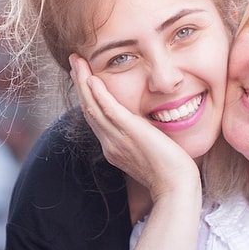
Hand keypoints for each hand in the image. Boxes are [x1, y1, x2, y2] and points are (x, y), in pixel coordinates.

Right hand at [69, 54, 199, 202]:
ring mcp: (117, 139)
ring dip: (83, 82)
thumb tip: (146, 128)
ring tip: (76, 62)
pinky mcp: (130, 132)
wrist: (176, 187)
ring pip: (92, 106)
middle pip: (88, 109)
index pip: (95, 118)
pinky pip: (108, 109)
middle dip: (79, 84)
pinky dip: (99, 93)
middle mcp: (110, 143)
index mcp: (113, 148)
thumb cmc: (170, 174)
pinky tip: (92, 78)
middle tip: (73, 63)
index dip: (86, 97)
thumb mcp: (149, 153)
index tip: (83, 79)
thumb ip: (141, 139)